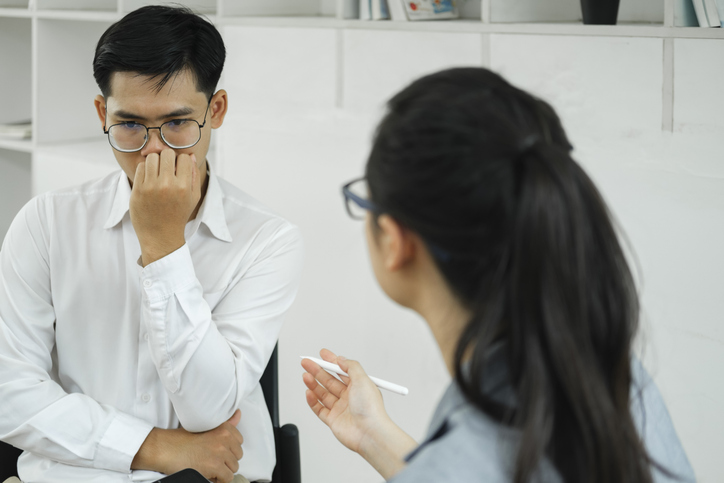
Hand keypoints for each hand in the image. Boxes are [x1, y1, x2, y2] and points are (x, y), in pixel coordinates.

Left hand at [129, 148, 200, 265]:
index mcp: (184, 187)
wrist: (160, 236)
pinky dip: (145, 170)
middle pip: (167, 153)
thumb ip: (194, 176)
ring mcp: (151, 187)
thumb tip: (190, 156)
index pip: (183, 157)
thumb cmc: (178, 215)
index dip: (181, 161)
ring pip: (152, 157)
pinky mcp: (137, 190)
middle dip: (168, 158)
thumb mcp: (193, 198)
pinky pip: (140, 167)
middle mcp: (167, 185)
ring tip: (157, 172)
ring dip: (155, 162)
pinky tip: (149, 179)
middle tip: (167, 168)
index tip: (178, 168)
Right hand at [132, 409, 242, 482]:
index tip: (219, 451)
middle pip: (237, 456)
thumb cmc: (181, 440)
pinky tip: (209, 474)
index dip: (229, 449)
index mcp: (223, 428)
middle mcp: (224, 438)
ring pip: (233, 467)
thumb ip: (225, 423)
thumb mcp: (204, 426)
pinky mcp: (215, 466)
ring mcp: (220, 452)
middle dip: (226, 460)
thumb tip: (238, 415)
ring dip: (223, 470)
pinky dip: (219, 479)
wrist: (165, 448)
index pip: (239, 441)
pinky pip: (227, 478)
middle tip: (212, 460)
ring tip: (209, 467)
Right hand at [302, 350, 415, 478]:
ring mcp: (341, 408)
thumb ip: (351, 366)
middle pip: (330, 380)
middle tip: (307, 363)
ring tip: (305, 375)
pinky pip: (319, 408)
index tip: (322, 354)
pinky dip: (312, 400)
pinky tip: (308, 392)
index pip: (342, 370)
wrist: (369, 433)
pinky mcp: (333, 420)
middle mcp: (350, 397)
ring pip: (323, 393)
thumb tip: (341, 359)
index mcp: (359, 386)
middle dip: (317, 370)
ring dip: (313, 383)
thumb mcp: (363, 379)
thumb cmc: (371, 409)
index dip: (331, 361)